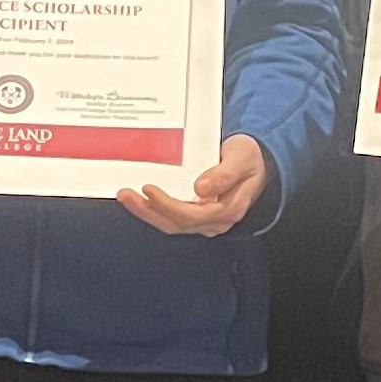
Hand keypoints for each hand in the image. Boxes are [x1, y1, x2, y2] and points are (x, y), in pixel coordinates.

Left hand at [120, 135, 267, 236]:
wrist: (255, 164)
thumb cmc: (249, 159)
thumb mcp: (242, 158)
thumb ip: (225, 173)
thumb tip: (201, 188)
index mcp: (227, 209)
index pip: (191, 214)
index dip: (167, 205)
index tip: (148, 188)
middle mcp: (214, 220)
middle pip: (175, 223)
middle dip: (147, 211)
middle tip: (125, 194)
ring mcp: (204, 220)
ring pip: (170, 224)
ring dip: (146, 213)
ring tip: (125, 197)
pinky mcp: (195, 215)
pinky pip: (171, 218)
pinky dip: (152, 211)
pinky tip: (138, 200)